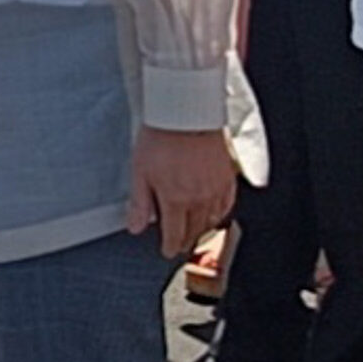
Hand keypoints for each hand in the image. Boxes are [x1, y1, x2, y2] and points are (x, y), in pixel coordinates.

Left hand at [126, 127, 237, 257]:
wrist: (188, 111)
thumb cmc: (162, 135)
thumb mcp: (140, 170)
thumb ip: (139, 203)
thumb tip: (135, 227)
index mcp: (176, 200)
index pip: (174, 235)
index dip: (169, 246)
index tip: (167, 250)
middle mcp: (199, 199)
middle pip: (194, 231)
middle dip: (185, 240)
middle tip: (179, 243)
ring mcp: (216, 189)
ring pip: (211, 220)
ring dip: (201, 229)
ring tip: (194, 230)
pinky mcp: (227, 176)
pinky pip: (226, 204)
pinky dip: (219, 213)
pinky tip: (214, 212)